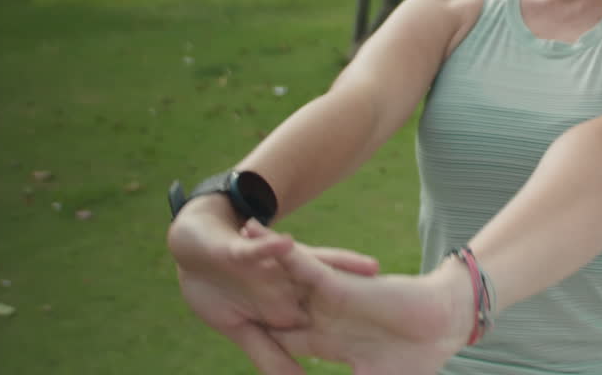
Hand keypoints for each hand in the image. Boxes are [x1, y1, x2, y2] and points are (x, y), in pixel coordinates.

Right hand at [167, 197, 380, 373]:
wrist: (194, 249)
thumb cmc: (219, 290)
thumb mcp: (249, 329)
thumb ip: (274, 358)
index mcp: (297, 307)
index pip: (335, 318)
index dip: (367, 325)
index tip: (400, 339)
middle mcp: (295, 287)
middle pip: (341, 288)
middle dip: (371, 299)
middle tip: (407, 303)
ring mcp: (278, 269)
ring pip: (317, 268)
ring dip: (341, 266)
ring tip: (371, 268)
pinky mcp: (252, 251)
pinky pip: (268, 250)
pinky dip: (273, 246)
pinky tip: (286, 244)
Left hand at [245, 220, 474, 374]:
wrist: (445, 324)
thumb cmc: (418, 358)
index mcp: (330, 342)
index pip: (285, 343)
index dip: (261, 340)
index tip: (238, 330)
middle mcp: (323, 317)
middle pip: (276, 305)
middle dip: (250, 296)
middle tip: (214, 283)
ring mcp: (327, 298)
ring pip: (282, 278)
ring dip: (256, 259)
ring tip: (224, 243)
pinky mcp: (336, 283)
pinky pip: (300, 263)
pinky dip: (276, 248)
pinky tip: (252, 231)